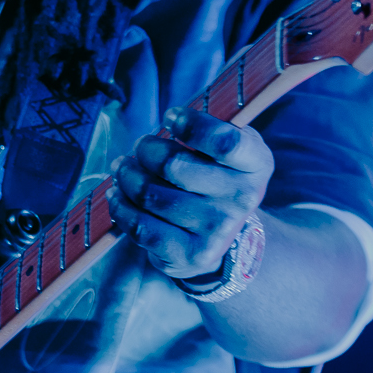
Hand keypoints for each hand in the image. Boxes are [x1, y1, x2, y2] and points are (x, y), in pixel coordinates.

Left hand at [109, 107, 273, 280]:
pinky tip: (116, 195)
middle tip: (139, 146)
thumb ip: (209, 130)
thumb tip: (171, 118)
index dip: (191, 125)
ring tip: (122, 168)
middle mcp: (242, 199)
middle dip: (145, 149)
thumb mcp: (228, 150)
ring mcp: (216, 231)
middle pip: (175, 166)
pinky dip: (121, 207)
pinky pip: (141, 227)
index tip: (169, 117)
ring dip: (126, 176)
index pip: (225, 141)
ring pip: (151, 196)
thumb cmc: (216, 177)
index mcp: (256, 164)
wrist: (224, 238)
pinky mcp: (190, 255)